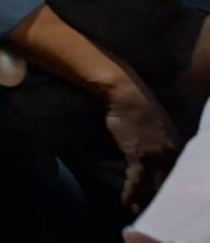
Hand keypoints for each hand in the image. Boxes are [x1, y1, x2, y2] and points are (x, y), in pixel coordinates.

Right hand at [105, 83, 178, 209]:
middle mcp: (171, 153)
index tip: (165, 198)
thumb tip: (160, 158)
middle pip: (168, 182)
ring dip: (144, 200)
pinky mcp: (139, 156)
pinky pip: (136, 181)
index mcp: (179, 146)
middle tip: (154, 209)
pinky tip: (126, 201)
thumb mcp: (160, 127)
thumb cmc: (140, 108)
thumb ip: (163, 144)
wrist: (127, 95)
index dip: (171, 188)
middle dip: (161, 197)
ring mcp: (156, 156)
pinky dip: (131, 193)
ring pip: (153, 185)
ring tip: (138, 210)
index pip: (178, 174)